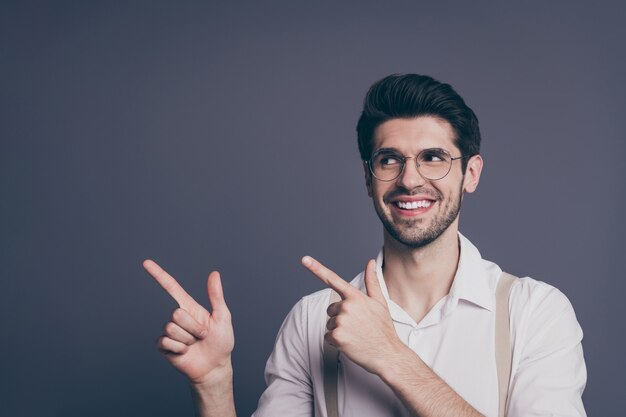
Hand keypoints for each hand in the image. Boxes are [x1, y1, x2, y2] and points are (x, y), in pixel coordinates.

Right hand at [144, 260, 234, 384]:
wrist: (215, 366)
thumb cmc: (222, 341)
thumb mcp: (222, 317)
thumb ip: (216, 296)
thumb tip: (214, 273)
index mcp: (190, 307)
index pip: (171, 287)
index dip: (158, 275)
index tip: (146, 263)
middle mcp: (178, 317)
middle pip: (176, 313)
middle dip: (193, 327)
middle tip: (203, 335)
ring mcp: (170, 332)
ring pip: (172, 328)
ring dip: (188, 338)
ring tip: (195, 344)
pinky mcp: (165, 346)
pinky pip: (166, 341)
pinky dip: (180, 348)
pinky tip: (186, 352)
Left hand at [301, 256, 404, 375]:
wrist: (387, 354)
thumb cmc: (383, 329)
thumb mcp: (380, 302)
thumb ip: (372, 281)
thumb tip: (369, 262)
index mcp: (355, 297)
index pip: (333, 279)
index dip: (316, 268)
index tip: (304, 259)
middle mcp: (346, 307)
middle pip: (331, 309)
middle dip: (340, 317)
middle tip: (357, 325)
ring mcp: (341, 321)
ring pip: (329, 323)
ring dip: (339, 330)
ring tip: (355, 334)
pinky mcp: (336, 336)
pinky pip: (327, 337)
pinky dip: (336, 341)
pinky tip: (350, 343)